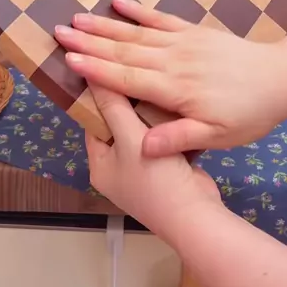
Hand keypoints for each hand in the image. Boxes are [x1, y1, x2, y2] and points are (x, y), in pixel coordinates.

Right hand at [55, 0, 286, 156]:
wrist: (280, 79)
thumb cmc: (249, 113)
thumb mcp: (219, 137)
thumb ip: (179, 138)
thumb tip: (143, 146)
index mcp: (176, 89)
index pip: (127, 78)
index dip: (96, 69)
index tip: (69, 59)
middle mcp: (174, 61)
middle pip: (124, 49)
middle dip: (90, 41)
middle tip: (59, 31)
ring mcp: (184, 42)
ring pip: (137, 32)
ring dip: (105, 25)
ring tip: (77, 17)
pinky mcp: (194, 31)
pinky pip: (161, 18)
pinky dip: (138, 10)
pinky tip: (118, 2)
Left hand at [85, 84, 219, 238]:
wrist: (195, 214)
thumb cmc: (155, 179)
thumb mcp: (129, 138)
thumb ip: (113, 107)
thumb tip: (91, 77)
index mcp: (100, 166)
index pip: (92, 124)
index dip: (100, 99)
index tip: (111, 72)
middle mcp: (117, 170)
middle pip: (118, 127)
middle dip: (129, 105)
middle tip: (138, 76)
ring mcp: (142, 172)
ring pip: (141, 133)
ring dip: (149, 114)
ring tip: (156, 85)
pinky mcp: (165, 170)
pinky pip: (160, 141)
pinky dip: (165, 127)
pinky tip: (173, 106)